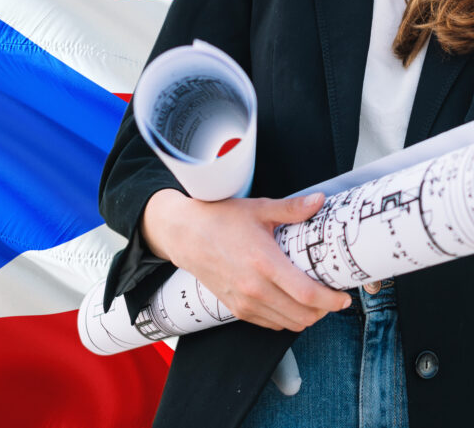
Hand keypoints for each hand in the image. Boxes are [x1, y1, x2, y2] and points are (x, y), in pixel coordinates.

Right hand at [141, 189, 351, 331]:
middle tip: (331, 296)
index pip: (309, 294)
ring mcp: (244, 302)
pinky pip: (271, 324)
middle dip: (324, 310)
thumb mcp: (257, 209)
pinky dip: (285, 318)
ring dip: (306, 316)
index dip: (332, 300)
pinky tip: (288, 300)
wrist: (183, 234)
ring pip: (289, 324)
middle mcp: (254, 288)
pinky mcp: (236, 309)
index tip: (343, 296)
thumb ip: (291, 209)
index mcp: (264, 263)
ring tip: (312, 299)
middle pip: (303, 316)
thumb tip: (319, 201)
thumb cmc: (218, 219)